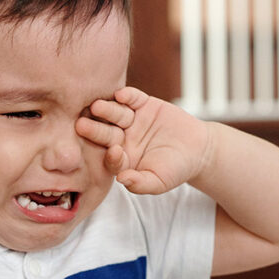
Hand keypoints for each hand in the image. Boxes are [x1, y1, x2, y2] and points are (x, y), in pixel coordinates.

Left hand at [76, 87, 210, 193]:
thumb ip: (140, 184)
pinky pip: (133, 99)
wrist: (197, 149)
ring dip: (107, 110)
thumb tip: (122, 180)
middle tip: (81, 126)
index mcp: (122, 159)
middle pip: (106, 134)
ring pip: (116, 114)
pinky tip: (121, 95)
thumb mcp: (159, 182)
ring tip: (97, 107)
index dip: (111, 156)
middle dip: (95, 130)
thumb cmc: (176, 170)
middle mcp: (122, 138)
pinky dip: (128, 96)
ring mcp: (131, 120)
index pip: (110, 158)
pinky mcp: (142, 104)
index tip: (113, 153)